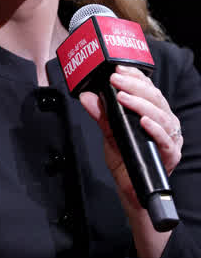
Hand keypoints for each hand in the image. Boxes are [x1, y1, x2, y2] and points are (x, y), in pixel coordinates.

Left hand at [79, 65, 182, 209]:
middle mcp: (164, 122)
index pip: (148, 88)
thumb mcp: (109, 132)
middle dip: (134, 86)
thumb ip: (101, 114)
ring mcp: (170, 138)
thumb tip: (87, 96)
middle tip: (116, 80)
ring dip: (141, 103)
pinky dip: (155, 128)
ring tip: (123, 97)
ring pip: (161, 115)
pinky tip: (143, 121)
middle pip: (155, 98)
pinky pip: (165, 139)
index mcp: (153, 112)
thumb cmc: (125, 158)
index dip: (135, 76)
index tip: (118, 69)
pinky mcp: (170, 155)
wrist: (130, 188)